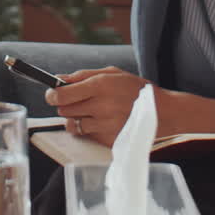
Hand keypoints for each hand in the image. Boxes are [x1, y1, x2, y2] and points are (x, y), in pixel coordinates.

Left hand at [45, 67, 159, 146]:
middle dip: (66, 105)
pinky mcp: (108, 140)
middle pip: (64, 110)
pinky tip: (102, 122)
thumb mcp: (112, 73)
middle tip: (78, 101)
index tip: (51, 94)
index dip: (52, 95)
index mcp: (100, 86)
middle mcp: (101, 106)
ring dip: (76, 118)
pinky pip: (86, 135)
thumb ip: (83, 75)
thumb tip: (59, 79)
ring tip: (92, 112)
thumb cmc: (136, 89)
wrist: (162, 112)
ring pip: (72, 124)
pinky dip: (89, 129)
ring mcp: (104, 126)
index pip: (62, 95)